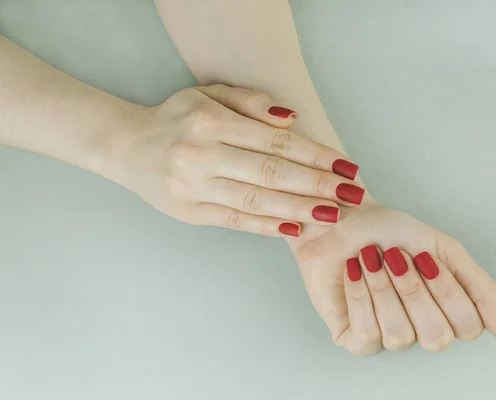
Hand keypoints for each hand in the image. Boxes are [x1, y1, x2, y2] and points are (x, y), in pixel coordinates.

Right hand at [106, 84, 364, 235]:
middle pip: (272, 173)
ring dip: (299, 209)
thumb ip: (250, 103)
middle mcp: (201, 154)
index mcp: (210, 121)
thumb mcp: (208, 95)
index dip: (315, 155)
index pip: (275, 142)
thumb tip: (292, 121)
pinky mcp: (189, 213)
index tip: (346, 166)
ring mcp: (193, 187)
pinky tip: (295, 228)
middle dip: (317, 185)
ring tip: (333, 214)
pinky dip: (267, 225)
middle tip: (352, 195)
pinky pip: (236, 220)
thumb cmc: (177, 118)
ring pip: (257, 200)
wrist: (127, 147)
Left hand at [289, 200, 495, 353]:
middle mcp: (420, 329)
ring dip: (384, 288)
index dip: (446, 290)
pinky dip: (360, 295)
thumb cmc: (390, 231)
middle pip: (437, 337)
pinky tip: (353, 271)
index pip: (468, 327)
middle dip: (413, 289)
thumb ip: (482, 289)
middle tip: (394, 256)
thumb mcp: (444, 249)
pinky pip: (366, 334)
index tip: (425, 256)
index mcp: (446, 310)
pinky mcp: (354, 339)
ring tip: (370, 259)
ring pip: (400, 336)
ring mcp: (387, 337)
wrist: (342, 219)